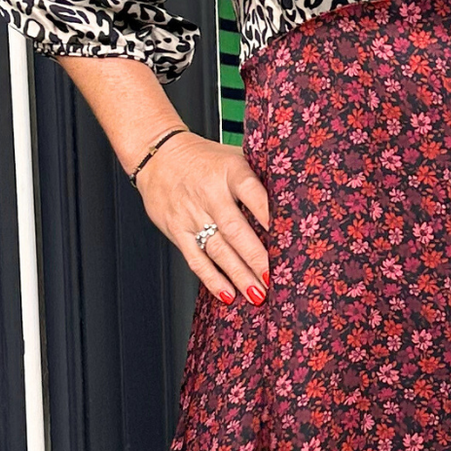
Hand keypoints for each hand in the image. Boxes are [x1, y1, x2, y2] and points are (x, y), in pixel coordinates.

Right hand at [135, 128, 272, 305]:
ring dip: (239, 275)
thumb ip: (258, 179)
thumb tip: (293, 205)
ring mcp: (192, 214)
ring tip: (257, 294)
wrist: (157, 156)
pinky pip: (195, 259)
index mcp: (230, 172)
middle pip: (235, 230)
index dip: (268, 214)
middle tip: (274, 279)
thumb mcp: (233, 157)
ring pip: (218, 250)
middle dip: (256, 258)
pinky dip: (212, 279)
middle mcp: (210, 194)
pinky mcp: (177, 231)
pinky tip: (227, 294)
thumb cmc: (203, 160)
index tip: (285, 235)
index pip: (252, 192)